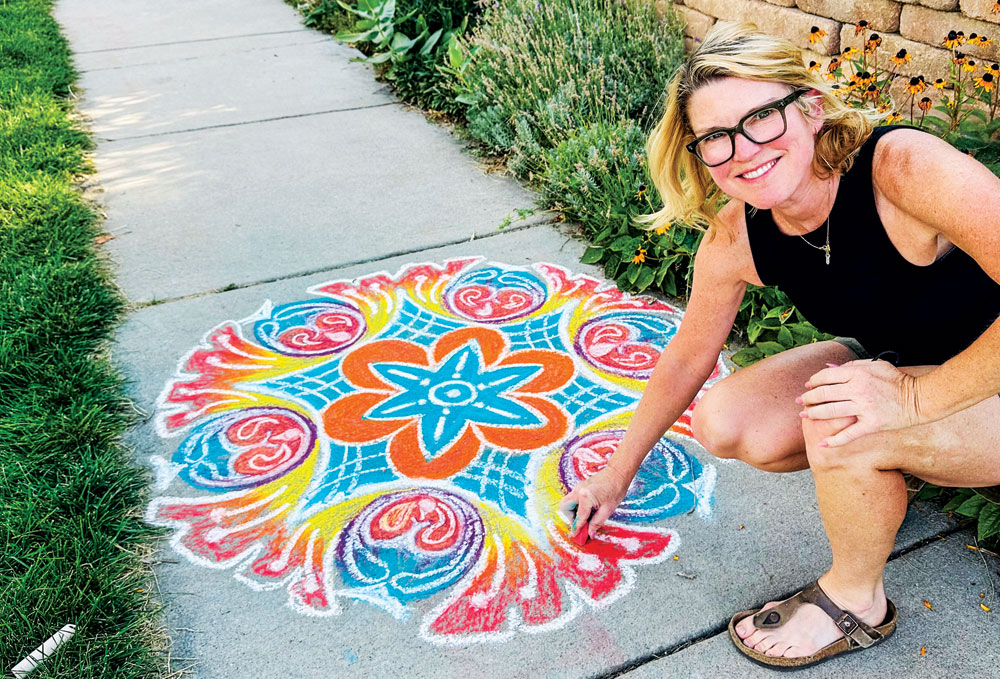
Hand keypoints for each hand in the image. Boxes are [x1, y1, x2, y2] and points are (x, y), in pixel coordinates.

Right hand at [558, 465, 631, 539]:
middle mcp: (578, 490)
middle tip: (581, 523)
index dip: (578, 528)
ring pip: (568, 502)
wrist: (617, 473)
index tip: (577, 536)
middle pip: (564, 507)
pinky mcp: (580, 486)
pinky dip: (578, 506)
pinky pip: (574, 498)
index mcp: (585, 496)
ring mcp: (578, 487)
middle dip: (570, 517)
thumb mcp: (608, 510)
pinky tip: (589, 509)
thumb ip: (597, 523)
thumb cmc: (615, 490)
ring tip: (587, 516)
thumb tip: (590, 534)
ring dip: (574, 512)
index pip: (579, 517)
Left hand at [798, 359, 923, 447]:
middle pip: (824, 394)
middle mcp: (858, 390)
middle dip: (808, 398)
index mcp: (858, 374)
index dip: (813, 382)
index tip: (808, 386)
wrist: (921, 398)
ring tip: (805, 416)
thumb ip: (851, 365)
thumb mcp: (875, 365)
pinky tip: (823, 444)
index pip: (825, 377)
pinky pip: (849, 434)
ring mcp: (865, 408)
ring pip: (830, 412)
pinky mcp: (872, 424)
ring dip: (814, 415)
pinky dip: (835, 441)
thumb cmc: (896, 380)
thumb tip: (827, 368)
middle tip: (801, 402)